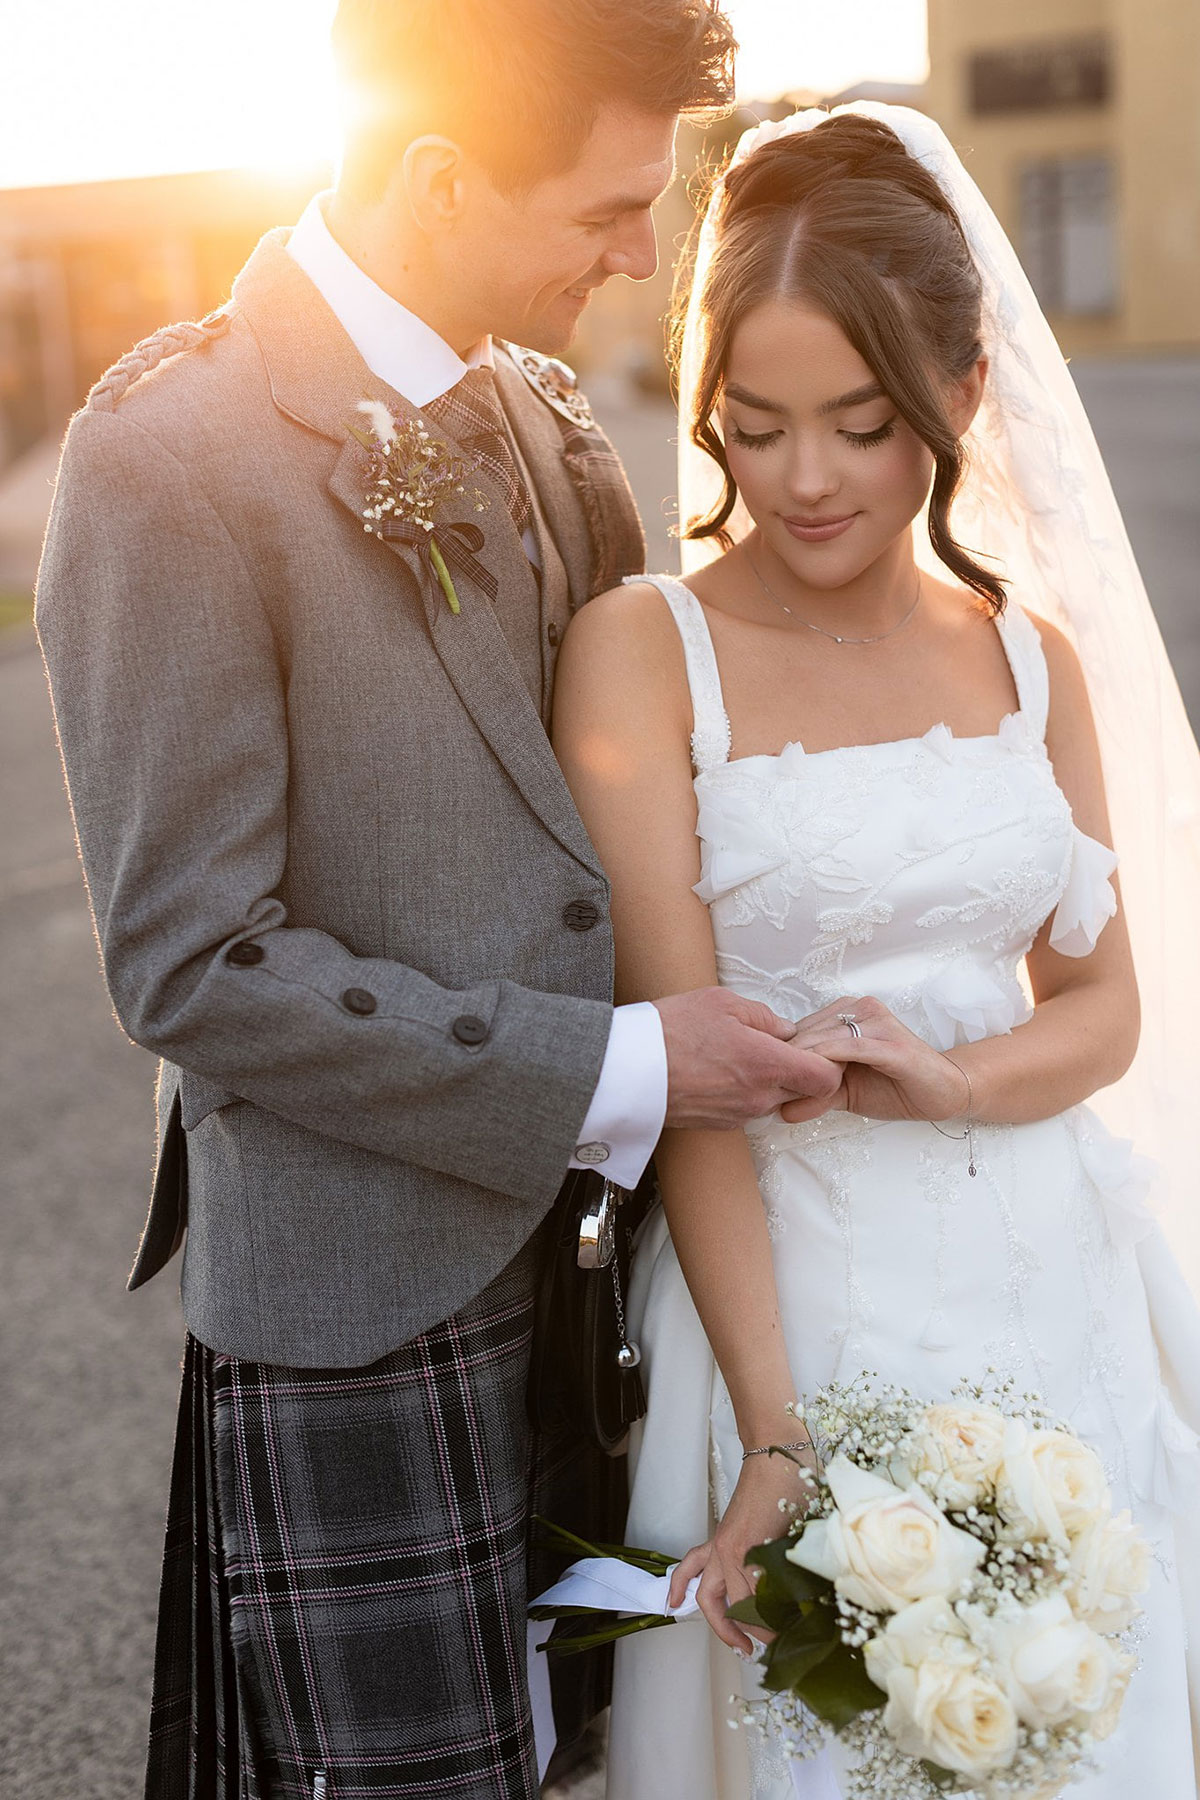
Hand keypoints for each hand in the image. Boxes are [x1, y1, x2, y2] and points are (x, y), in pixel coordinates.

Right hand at [653, 988, 842, 1130]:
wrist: (624, 1071)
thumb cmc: (669, 1032)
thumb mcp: (722, 1003)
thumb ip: (764, 1017)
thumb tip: (784, 1031)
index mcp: (767, 1064)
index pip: (825, 1079)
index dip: (827, 1062)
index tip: (814, 1046)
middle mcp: (759, 1097)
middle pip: (802, 1090)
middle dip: (797, 1069)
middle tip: (773, 1044)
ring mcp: (739, 1114)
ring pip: (774, 1098)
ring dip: (767, 1080)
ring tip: (737, 1054)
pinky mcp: (720, 1124)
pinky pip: (748, 1107)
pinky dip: (743, 1091)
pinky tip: (719, 1069)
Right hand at [667, 1447, 817, 1652]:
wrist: (776, 1449)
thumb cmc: (793, 1483)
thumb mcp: (801, 1529)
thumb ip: (795, 1565)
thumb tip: (801, 1603)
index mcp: (747, 1552)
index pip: (754, 1607)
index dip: (770, 1628)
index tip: (788, 1640)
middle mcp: (726, 1551)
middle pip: (727, 1605)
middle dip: (743, 1632)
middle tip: (762, 1650)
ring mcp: (720, 1543)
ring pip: (704, 1589)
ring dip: (716, 1618)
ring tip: (733, 1642)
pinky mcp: (720, 1536)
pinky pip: (692, 1563)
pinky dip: (681, 1582)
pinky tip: (674, 1600)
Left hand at [777, 995, 970, 1125]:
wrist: (943, 1093)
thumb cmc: (894, 1087)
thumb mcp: (844, 1093)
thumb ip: (814, 1095)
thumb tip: (778, 1111)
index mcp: (847, 1013)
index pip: (801, 1029)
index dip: (779, 1055)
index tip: (760, 1079)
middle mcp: (861, 1009)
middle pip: (808, 1032)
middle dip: (786, 1061)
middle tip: (765, 1088)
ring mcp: (878, 1023)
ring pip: (824, 1038)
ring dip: (801, 1064)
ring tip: (783, 1089)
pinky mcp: (892, 1044)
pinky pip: (850, 1049)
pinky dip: (827, 1064)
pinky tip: (812, 1080)